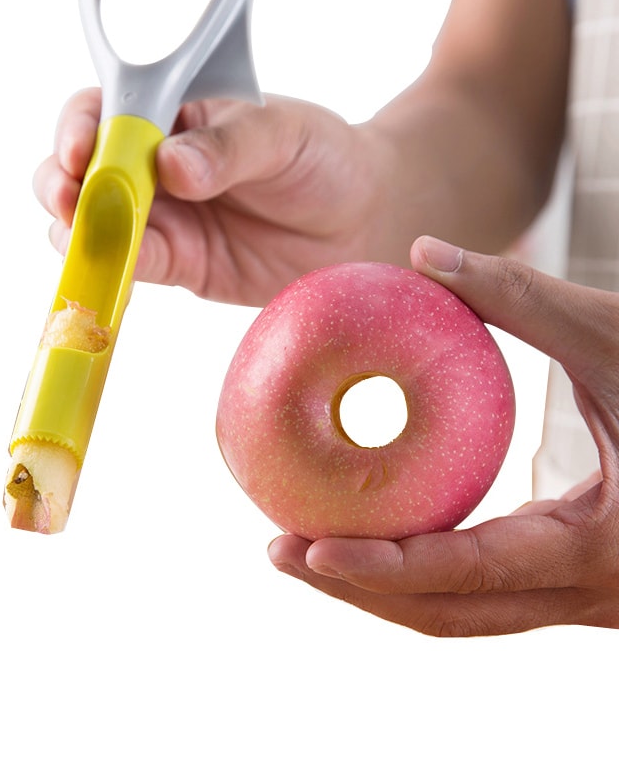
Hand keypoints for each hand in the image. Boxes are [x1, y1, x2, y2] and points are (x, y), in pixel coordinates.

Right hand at [33, 89, 393, 305]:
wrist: (358, 221)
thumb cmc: (322, 159)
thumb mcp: (283, 135)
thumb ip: (229, 146)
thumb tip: (172, 164)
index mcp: (175, 116)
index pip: (106, 112)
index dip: (80, 129)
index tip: (80, 152)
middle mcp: (155, 167)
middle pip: (82, 172)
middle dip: (61, 186)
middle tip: (70, 203)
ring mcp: (163, 218)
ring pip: (95, 225)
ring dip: (78, 235)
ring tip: (85, 243)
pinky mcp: (177, 263)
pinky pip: (133, 269)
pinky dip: (111, 275)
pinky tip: (110, 279)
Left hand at [269, 237, 618, 635]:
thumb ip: (519, 295)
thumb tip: (421, 252)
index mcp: (603, 551)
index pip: (467, 574)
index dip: (380, 570)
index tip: (304, 550)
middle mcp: (591, 594)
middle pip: (447, 614)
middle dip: (358, 592)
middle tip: (279, 551)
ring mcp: (583, 597)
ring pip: (462, 613)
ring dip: (382, 589)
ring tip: (307, 547)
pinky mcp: (573, 579)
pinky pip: (481, 589)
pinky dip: (421, 571)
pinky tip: (376, 532)